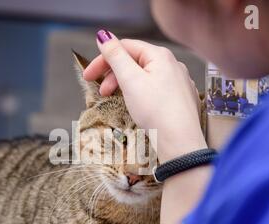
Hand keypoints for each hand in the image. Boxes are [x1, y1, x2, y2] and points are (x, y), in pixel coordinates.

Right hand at [84, 30, 206, 162]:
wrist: (180, 141)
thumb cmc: (157, 111)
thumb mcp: (130, 80)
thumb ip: (115, 56)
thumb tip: (104, 36)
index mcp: (160, 56)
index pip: (125, 47)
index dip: (103, 60)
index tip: (88, 76)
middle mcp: (173, 65)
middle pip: (135, 61)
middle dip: (114, 75)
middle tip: (101, 91)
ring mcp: (178, 82)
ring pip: (145, 76)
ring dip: (126, 85)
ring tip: (116, 99)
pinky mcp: (180, 99)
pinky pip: (155, 89)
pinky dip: (140, 93)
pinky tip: (137, 106)